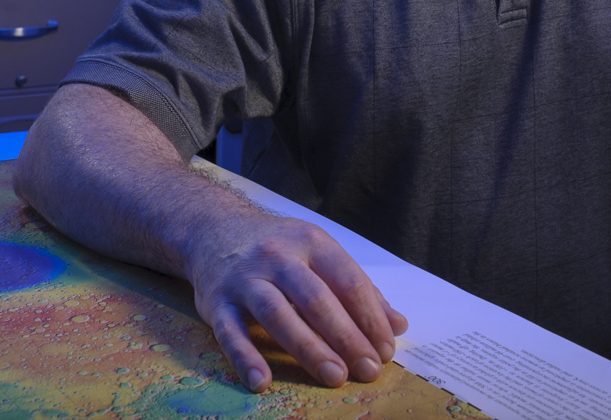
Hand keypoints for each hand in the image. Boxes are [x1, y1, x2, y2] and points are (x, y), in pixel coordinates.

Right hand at [184, 212, 408, 394]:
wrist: (213, 228)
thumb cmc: (278, 247)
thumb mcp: (319, 253)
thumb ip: (357, 288)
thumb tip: (397, 325)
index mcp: (311, 241)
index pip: (348, 281)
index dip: (371, 317)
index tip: (386, 349)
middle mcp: (277, 256)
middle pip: (316, 300)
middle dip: (346, 337)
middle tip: (368, 369)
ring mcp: (244, 279)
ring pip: (278, 315)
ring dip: (309, 349)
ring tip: (334, 376)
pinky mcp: (216, 302)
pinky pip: (231, 333)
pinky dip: (246, 359)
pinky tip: (263, 381)